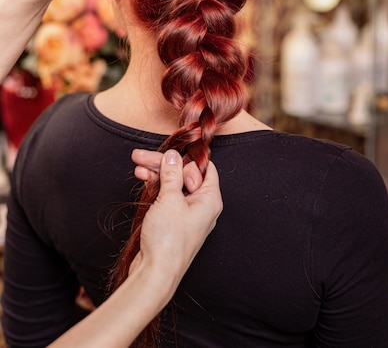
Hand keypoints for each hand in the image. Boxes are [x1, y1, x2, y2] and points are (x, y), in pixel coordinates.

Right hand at [130, 150, 221, 287]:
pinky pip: (167, 198)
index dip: (185, 159)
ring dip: (156, 174)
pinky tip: (143, 179)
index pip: (203, 168)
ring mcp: (187, 214)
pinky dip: (156, 188)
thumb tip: (174, 156)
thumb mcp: (170, 200)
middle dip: (163, 164)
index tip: (167, 153)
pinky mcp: (174, 221)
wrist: (156, 274)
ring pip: (173, 185)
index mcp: (210, 200)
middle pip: (184, 175)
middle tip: (141, 156)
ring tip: (138, 166)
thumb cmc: (168, 241)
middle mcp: (202, 206)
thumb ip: (172, 174)